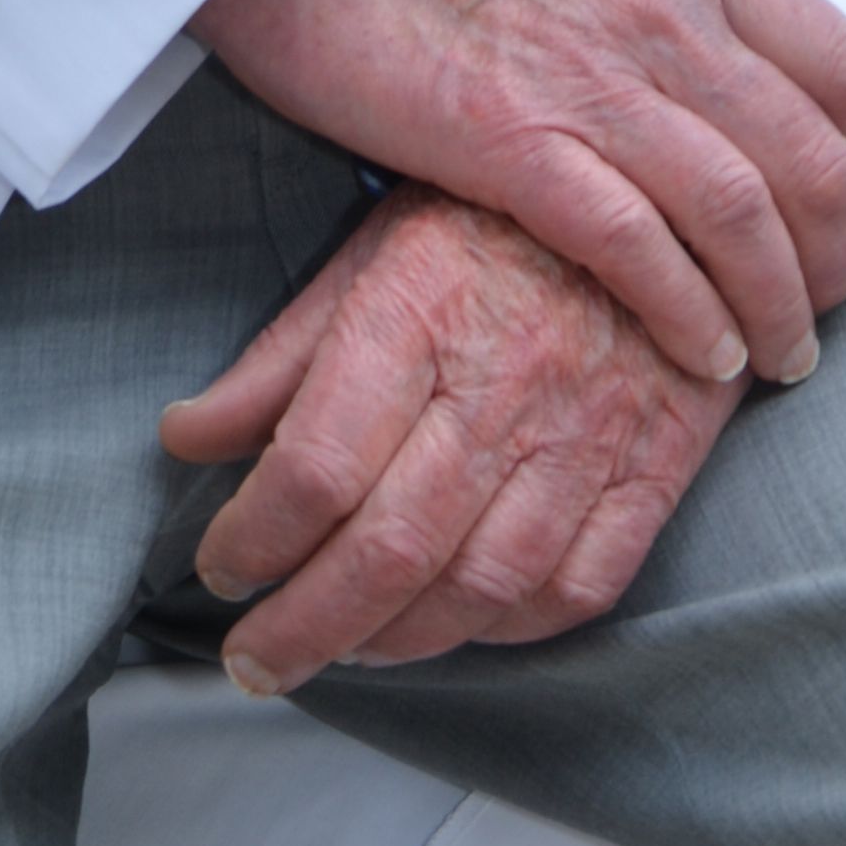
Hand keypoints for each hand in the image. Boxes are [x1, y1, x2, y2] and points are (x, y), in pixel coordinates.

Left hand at [160, 185, 740, 692]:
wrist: (658, 186)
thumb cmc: (491, 219)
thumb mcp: (372, 251)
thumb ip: (281, 357)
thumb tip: (186, 437)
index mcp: (419, 310)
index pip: (319, 465)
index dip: (253, 539)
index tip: (220, 565)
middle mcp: (505, 378)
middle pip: (393, 547)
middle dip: (306, 627)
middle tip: (255, 660)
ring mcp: (590, 426)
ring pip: (484, 585)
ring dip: (399, 642)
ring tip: (345, 649)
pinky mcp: (659, 459)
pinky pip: (583, 584)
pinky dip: (512, 630)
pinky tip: (460, 625)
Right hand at [191, 0, 845, 388]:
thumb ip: (672, 9)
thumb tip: (739, 95)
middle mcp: (663, 12)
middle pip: (812, 157)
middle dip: (842, 259)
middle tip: (828, 316)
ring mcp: (590, 75)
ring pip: (743, 212)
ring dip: (781, 304)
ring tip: (781, 361)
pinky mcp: (513, 139)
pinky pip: (639, 246)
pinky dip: (690, 313)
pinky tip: (703, 358)